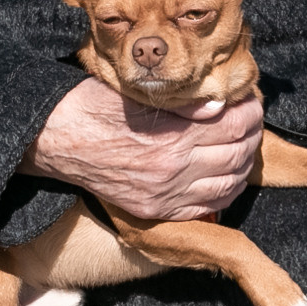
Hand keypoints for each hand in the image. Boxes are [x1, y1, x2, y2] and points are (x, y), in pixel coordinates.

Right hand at [21, 78, 261, 220]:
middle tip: (252, 123)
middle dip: (252, 136)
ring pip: (226, 185)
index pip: (233, 125)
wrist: (54, 139)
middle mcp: (172, 170)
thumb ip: (185, 105)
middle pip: (236, 155)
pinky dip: (223, 193)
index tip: (252, 103)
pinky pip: (203, 208)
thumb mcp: (141, 95)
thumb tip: (222, 105)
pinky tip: (226, 178)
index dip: (251, 112)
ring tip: (243, 148)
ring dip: (242, 166)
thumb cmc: (93, 106)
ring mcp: (163, 195)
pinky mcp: (152, 210)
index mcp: (172, 137)